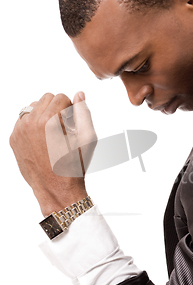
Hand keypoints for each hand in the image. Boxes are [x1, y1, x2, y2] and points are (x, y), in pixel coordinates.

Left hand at [10, 92, 96, 215]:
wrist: (56, 190)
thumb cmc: (74, 166)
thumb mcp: (88, 138)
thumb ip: (84, 112)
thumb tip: (79, 95)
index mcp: (49, 121)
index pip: (61, 97)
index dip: (71, 109)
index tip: (74, 124)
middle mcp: (30, 123)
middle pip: (45, 99)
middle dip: (57, 109)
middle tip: (65, 128)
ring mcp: (19, 131)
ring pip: (32, 107)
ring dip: (44, 114)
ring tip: (53, 133)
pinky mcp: (13, 139)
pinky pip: (23, 120)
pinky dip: (33, 124)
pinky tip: (42, 140)